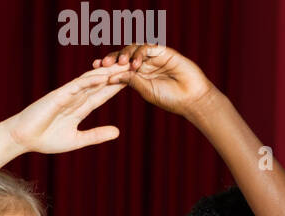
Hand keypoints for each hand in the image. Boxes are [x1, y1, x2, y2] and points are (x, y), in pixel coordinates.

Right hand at [6, 66, 125, 154]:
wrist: (23, 138)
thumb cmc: (45, 140)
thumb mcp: (76, 140)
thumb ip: (96, 135)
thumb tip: (117, 132)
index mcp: (80, 107)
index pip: (103, 94)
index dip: (118, 87)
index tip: (134, 81)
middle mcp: (76, 97)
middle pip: (101, 82)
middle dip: (118, 74)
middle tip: (136, 66)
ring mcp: (68, 94)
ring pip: (92, 79)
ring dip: (108, 73)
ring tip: (124, 66)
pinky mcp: (59, 94)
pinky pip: (77, 84)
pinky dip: (91, 80)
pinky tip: (104, 77)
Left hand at [96, 44, 213, 115]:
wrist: (191, 98)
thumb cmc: (169, 99)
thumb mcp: (146, 91)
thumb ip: (131, 82)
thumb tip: (111, 77)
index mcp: (137, 75)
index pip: (119, 68)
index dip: (107, 67)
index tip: (92, 70)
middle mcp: (144, 64)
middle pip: (124, 56)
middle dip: (112, 58)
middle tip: (102, 64)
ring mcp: (154, 57)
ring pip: (135, 48)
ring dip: (126, 54)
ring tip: (120, 64)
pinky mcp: (164, 51)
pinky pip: (149, 47)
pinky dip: (140, 53)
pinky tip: (135, 64)